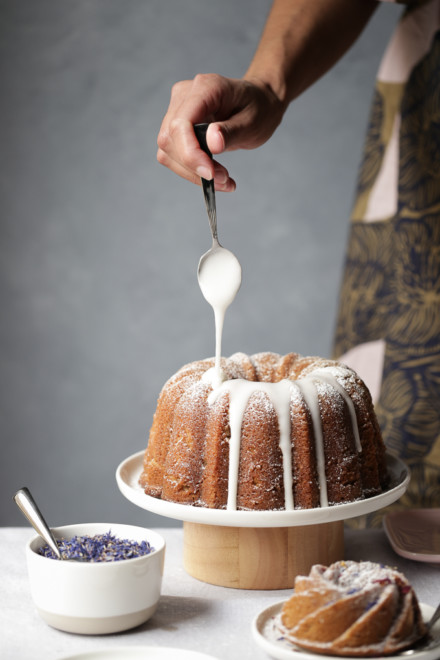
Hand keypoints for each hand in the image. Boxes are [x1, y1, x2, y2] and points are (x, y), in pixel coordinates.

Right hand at [157, 73, 284, 190]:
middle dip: (194, 166)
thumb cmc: (258, 109)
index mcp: (205, 88)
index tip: (210, 174)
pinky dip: (191, 170)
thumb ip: (231, 132)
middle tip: (224, 180)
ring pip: (168, 150)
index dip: (190, 153)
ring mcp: (177, 109)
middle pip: (170, 139)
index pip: (181, 124)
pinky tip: (214, 175)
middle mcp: (185, 95)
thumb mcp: (253, 122)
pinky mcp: (176, 125)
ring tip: (223, 180)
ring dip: (192, 172)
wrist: (259, 103)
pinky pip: (173, 154)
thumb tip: (211, 143)